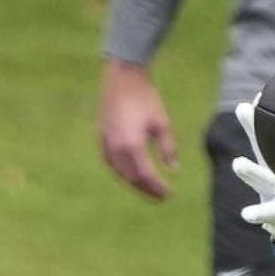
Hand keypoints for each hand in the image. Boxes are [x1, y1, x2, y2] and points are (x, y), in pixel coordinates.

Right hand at [99, 60, 179, 199]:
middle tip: (161, 197)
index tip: (170, 195)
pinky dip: (123, 173)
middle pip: (132, 178)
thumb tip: (173, 169)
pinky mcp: (101, 138)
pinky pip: (111, 163)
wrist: (123, 77)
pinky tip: (132, 174)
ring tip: (149, 189)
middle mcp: (115, 148)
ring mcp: (105, 143)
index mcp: (132, 145)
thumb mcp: (162, 123)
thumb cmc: (145, 98)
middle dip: (147, 190)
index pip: (146, 176)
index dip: (158, 188)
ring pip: (119, 173)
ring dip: (135, 183)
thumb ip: (168, 148)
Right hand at [232, 100, 274, 256]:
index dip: (267, 116)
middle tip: (241, 108)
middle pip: (260, 148)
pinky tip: (246, 213)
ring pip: (259, 179)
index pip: (273, 134)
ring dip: (249, 171)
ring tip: (238, 163)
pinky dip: (255, 213)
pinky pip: (265, 213)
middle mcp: (272, 173)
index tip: (260, 94)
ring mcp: (271, 193)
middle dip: (252, 129)